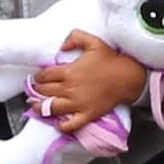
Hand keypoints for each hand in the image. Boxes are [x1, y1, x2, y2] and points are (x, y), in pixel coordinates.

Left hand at [30, 30, 145, 133]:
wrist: (128, 77)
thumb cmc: (111, 60)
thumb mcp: (93, 42)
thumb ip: (75, 38)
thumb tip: (62, 46)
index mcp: (69, 72)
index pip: (44, 76)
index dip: (38, 77)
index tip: (38, 77)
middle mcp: (70, 89)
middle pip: (45, 91)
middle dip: (37, 90)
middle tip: (35, 90)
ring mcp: (78, 103)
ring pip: (52, 108)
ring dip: (41, 107)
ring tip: (36, 106)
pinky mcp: (87, 114)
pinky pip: (71, 124)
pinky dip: (63, 126)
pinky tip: (59, 123)